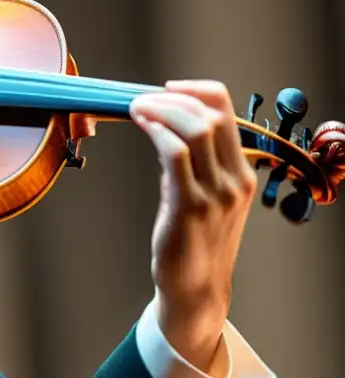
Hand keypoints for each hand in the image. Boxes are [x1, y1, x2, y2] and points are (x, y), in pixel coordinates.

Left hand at [129, 80, 257, 374]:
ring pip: (194, 130)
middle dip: (173, 98)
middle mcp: (234, 180)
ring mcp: (215, 194)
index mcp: (240, 173)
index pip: (227, 113)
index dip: (197, 91)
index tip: (169, 88)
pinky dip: (157, 133)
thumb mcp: (201, 196)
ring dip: (161, 111)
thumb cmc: (193, 242)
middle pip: (211, 116)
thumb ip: (189, 165)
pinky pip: (174, 156)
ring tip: (136, 109)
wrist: (195, 289)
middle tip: (141, 100)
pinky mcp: (190, 207)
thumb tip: (162, 132)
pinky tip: (141, 127)